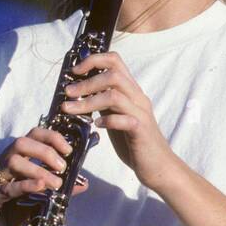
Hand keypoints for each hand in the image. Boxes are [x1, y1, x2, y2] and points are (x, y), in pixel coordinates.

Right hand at [0, 127, 89, 225]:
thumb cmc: (13, 216)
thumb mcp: (40, 200)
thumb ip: (58, 190)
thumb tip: (83, 183)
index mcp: (13, 161)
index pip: (31, 136)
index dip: (51, 137)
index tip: (68, 150)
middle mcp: (0, 165)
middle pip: (21, 143)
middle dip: (45, 151)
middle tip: (62, 167)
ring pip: (13, 161)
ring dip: (38, 170)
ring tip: (56, 184)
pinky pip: (5, 189)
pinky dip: (25, 185)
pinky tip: (40, 186)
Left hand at [61, 51, 181, 192]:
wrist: (157, 165)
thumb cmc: (133, 141)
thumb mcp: (115, 115)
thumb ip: (103, 102)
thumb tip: (79, 91)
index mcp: (131, 91)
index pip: (115, 61)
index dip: (93, 60)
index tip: (75, 71)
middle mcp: (137, 98)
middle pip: (113, 75)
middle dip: (86, 82)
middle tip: (68, 93)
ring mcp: (141, 113)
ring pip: (114, 96)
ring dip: (88, 101)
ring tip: (70, 109)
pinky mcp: (141, 131)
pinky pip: (124, 119)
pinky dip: (107, 120)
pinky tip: (96, 126)